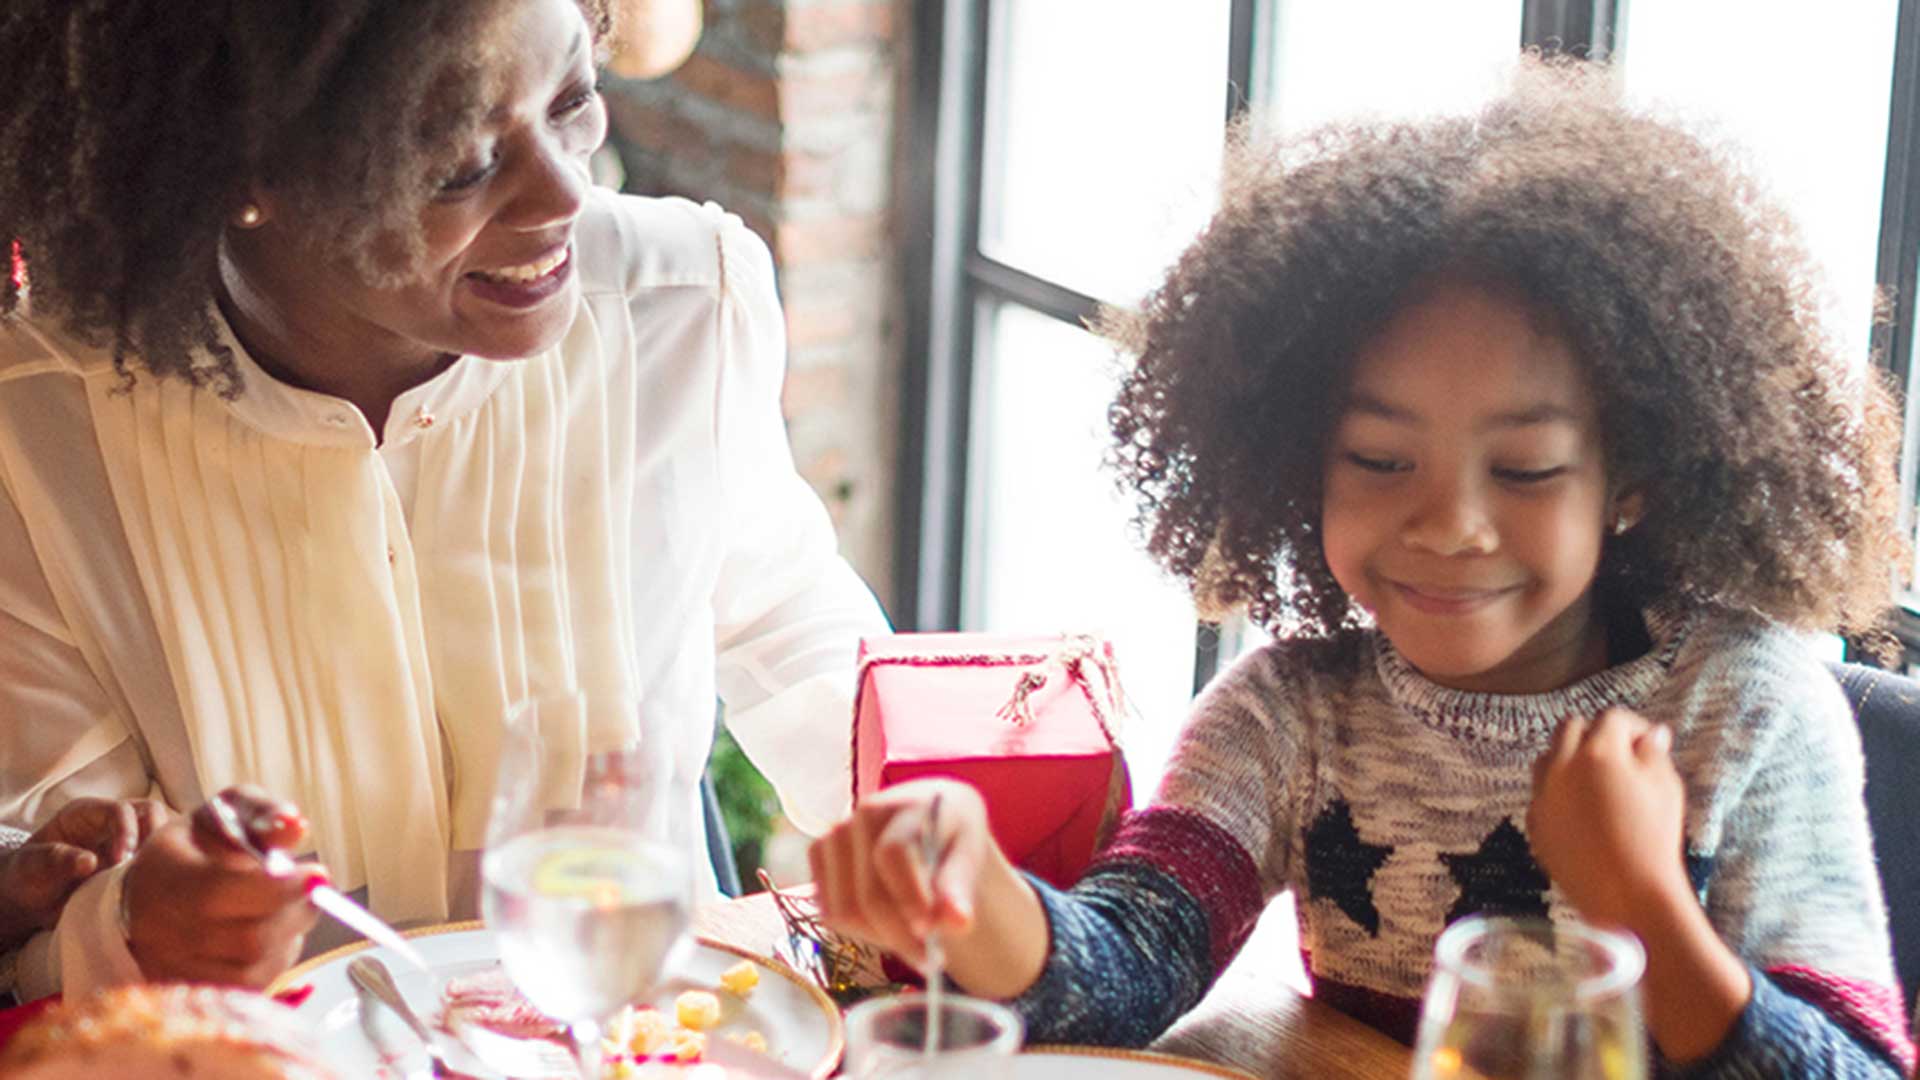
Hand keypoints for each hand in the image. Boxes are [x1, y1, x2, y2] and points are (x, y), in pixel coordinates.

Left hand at [0, 797, 172, 947]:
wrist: (33, 901)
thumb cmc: (30, 875)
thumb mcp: (33, 866)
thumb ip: (58, 860)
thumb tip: (90, 862)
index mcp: (88, 814)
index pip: (122, 810)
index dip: (127, 831)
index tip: (121, 860)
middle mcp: (114, 823)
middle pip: (152, 814)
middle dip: (154, 838)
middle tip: (144, 869)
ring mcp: (129, 842)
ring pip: (162, 835)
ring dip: (162, 855)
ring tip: (151, 880)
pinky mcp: (137, 863)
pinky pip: (160, 859)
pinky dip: (163, 871)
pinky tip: (154, 889)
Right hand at [121, 786, 322, 986]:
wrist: (155, 890)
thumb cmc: (200, 847)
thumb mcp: (229, 812)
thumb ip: (263, 813)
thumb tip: (296, 826)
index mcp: (165, 876)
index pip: (221, 891)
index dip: (279, 887)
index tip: (317, 873)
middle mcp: (160, 929)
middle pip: (248, 937)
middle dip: (296, 911)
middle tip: (312, 889)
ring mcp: (173, 967)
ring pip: (255, 967)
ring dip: (288, 936)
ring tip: (285, 908)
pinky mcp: (193, 991)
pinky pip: (250, 987)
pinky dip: (275, 960)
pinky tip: (272, 934)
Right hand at [809, 778, 1001, 967]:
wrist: (928, 824)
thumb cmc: (951, 840)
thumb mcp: (970, 855)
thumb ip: (960, 887)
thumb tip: (957, 921)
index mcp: (908, 805)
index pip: (894, 854)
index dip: (908, 897)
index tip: (929, 932)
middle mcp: (863, 814)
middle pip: (867, 894)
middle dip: (900, 936)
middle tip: (932, 961)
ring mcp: (835, 835)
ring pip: (844, 910)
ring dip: (881, 939)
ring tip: (915, 943)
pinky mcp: (819, 857)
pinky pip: (830, 914)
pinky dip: (861, 932)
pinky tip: (890, 927)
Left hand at [1527, 707, 1689, 927]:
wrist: (1629, 895)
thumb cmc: (1654, 840)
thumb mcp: (1666, 788)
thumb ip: (1654, 754)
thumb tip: (1652, 734)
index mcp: (1598, 753)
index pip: (1611, 718)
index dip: (1634, 726)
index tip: (1648, 742)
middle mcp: (1562, 767)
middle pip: (1571, 729)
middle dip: (1596, 734)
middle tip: (1621, 756)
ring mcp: (1543, 795)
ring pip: (1548, 758)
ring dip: (1569, 759)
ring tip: (1598, 780)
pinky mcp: (1535, 823)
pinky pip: (1541, 794)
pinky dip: (1558, 793)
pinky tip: (1583, 810)